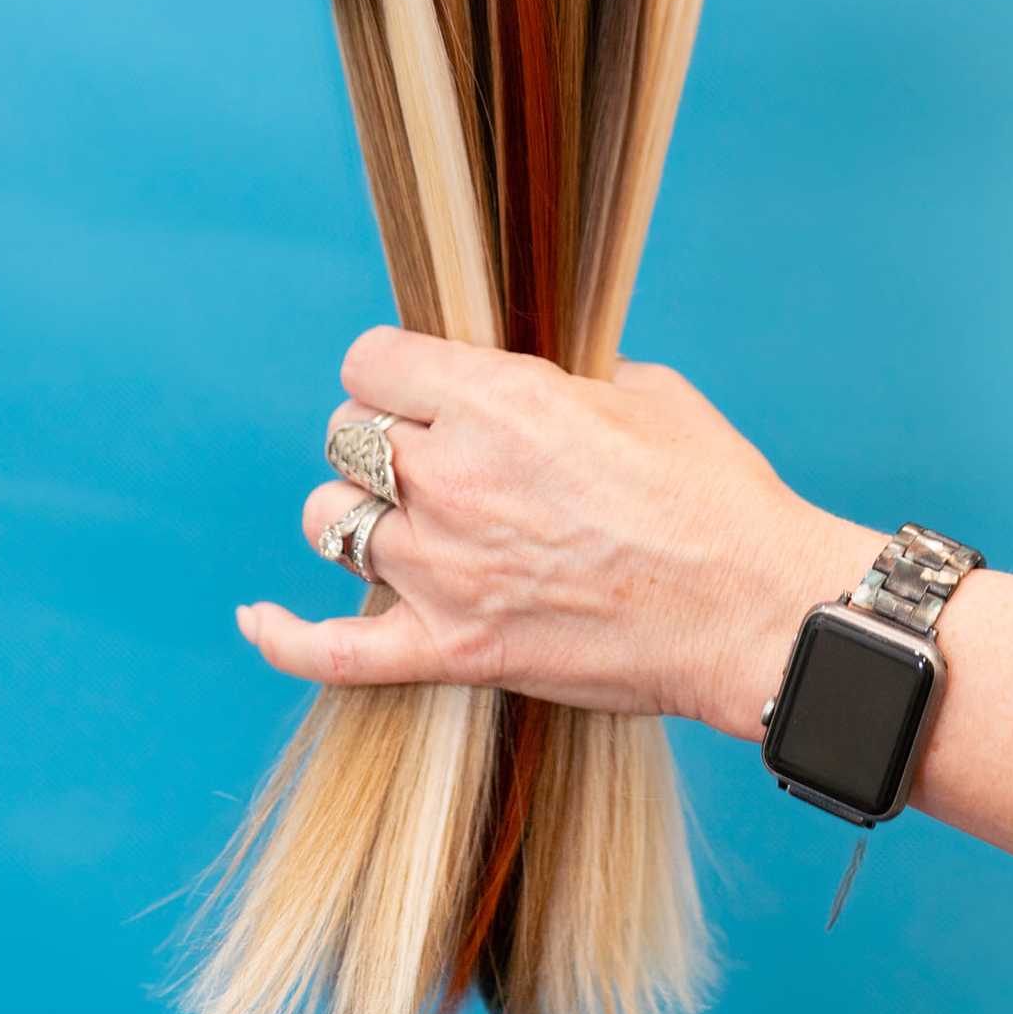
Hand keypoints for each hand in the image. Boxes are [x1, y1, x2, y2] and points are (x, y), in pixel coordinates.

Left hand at [238, 327, 876, 735]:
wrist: (755, 608)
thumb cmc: (716, 495)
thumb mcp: (645, 393)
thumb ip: (562, 379)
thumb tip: (529, 379)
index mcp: (499, 403)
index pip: (371, 362)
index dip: (394, 371)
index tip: (420, 385)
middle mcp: (454, 481)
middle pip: (345, 439)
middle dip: (381, 439)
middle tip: (432, 457)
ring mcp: (445, 570)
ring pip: (328, 523)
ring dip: (356, 516)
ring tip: (402, 521)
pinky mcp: (454, 649)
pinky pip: (332, 651)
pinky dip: (284, 637)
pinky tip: (256, 619)